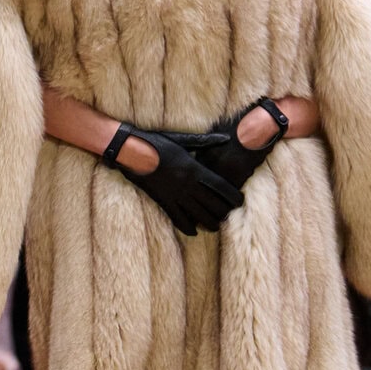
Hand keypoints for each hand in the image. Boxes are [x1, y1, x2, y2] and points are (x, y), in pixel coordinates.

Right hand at [110, 124, 239, 234]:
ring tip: (215, 226)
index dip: (231, 196)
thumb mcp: (182, 139)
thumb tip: (225, 138)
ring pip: (196, 213)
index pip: (219, 186)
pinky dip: (186, 226)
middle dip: (223, 211)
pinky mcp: (162, 200)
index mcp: (193, 168)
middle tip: (230, 216)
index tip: (239, 202)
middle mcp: (186, 184)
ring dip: (208, 222)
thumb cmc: (157, 142)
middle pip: (211, 203)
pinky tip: (193, 231)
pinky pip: (177, 218)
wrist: (131, 151)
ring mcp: (174, 194)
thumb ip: (205, 141)